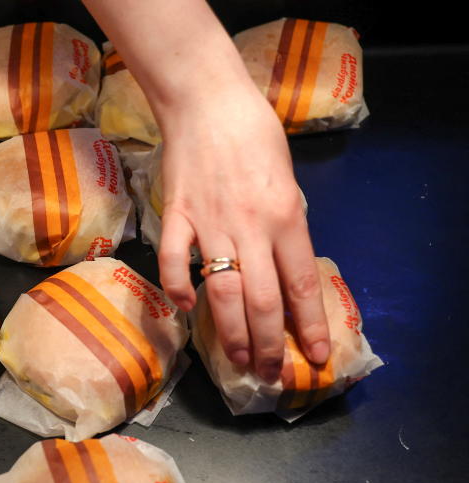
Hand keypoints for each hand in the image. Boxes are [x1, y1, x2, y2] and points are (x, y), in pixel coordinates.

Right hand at [156, 84, 330, 381]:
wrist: (206, 103)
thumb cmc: (254, 136)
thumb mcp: (288, 180)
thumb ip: (287, 227)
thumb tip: (283, 270)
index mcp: (287, 217)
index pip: (301, 285)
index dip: (308, 326)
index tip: (312, 357)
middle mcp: (252, 228)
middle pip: (262, 301)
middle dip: (268, 345)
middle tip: (270, 373)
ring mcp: (211, 225)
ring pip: (223, 293)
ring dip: (231, 334)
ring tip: (238, 361)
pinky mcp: (176, 218)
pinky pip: (176, 262)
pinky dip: (178, 290)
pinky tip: (184, 308)